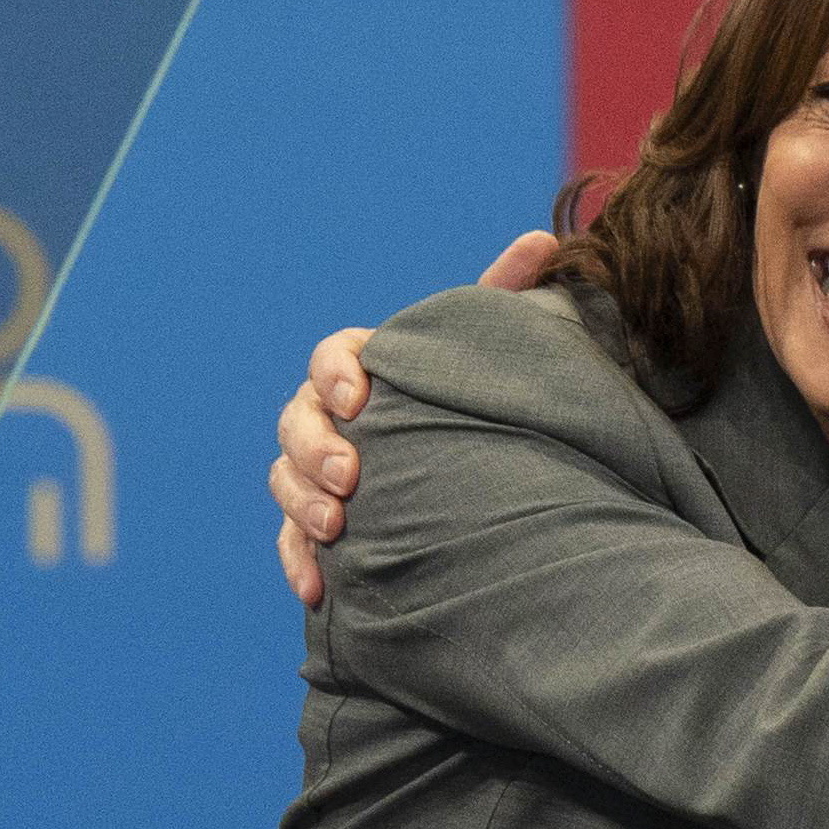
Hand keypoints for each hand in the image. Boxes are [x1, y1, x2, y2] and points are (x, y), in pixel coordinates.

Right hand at [268, 230, 559, 605]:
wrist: (473, 466)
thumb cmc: (476, 394)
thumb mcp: (493, 346)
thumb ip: (507, 293)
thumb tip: (543, 239)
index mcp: (367, 365)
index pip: (332, 355)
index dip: (337, 373)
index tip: (360, 397)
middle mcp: (332, 414)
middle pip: (297, 420)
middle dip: (315, 447)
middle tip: (352, 476)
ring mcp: (318, 470)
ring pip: (285, 478)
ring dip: (302, 503)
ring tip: (338, 527)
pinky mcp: (317, 523)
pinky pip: (290, 541)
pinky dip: (298, 561)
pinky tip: (319, 589)